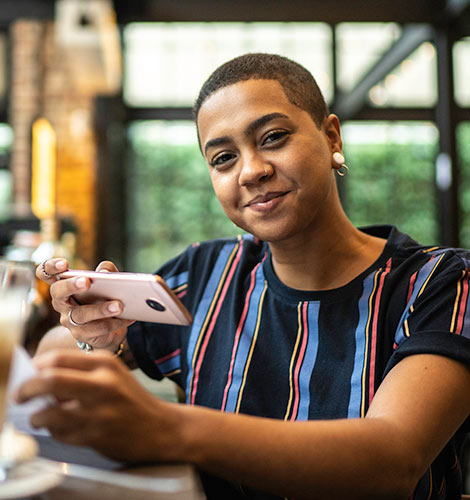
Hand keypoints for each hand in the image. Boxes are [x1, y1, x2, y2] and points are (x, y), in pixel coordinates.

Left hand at [16, 350, 181, 461]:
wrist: (160, 427)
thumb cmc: (130, 399)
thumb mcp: (112, 374)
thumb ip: (80, 371)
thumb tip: (39, 377)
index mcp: (105, 363)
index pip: (58, 358)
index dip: (35, 367)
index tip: (27, 375)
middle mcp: (103, 384)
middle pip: (49, 379)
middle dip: (26, 389)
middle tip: (20, 396)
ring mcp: (99, 411)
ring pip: (48, 413)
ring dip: (37, 417)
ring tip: (39, 417)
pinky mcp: (96, 435)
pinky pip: (60, 434)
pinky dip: (54, 432)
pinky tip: (63, 428)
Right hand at [36, 259, 133, 350]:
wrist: (107, 329)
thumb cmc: (103, 298)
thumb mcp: (106, 281)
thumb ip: (106, 271)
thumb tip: (104, 272)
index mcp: (64, 285)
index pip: (46, 273)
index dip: (50, 267)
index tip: (64, 264)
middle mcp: (61, 302)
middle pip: (57, 292)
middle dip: (71, 286)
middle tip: (87, 281)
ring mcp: (69, 320)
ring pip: (80, 314)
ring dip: (101, 309)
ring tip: (119, 305)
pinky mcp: (82, 335)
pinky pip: (97, 329)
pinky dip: (116, 323)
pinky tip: (128, 318)